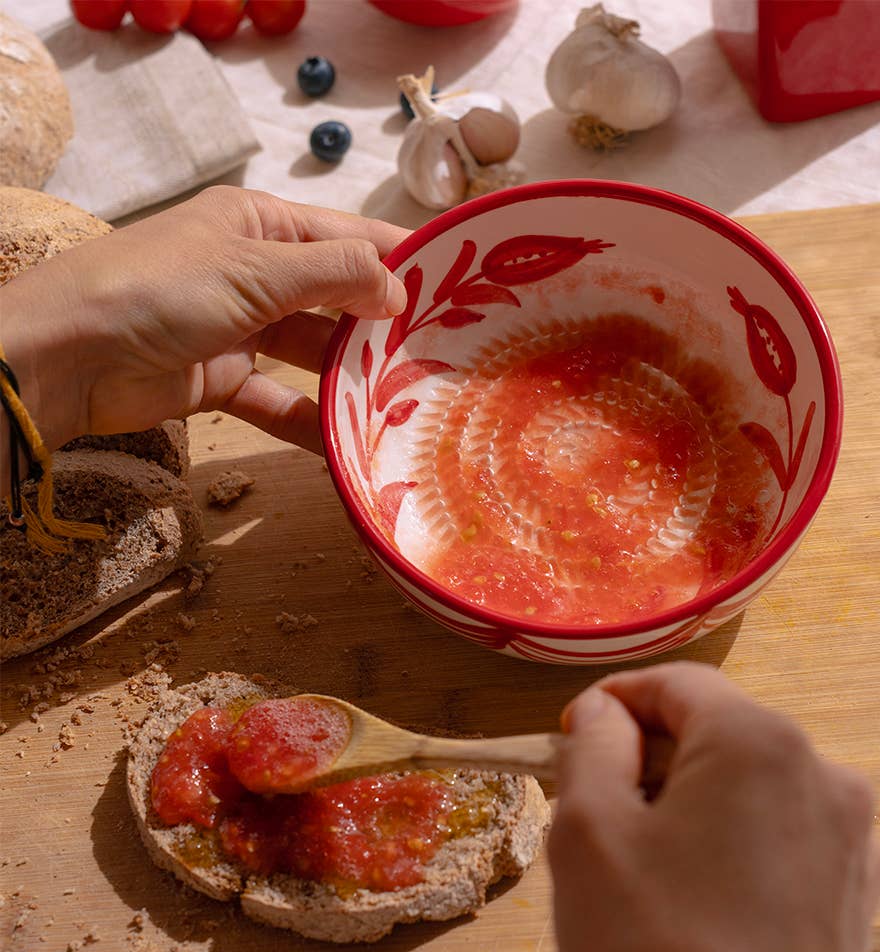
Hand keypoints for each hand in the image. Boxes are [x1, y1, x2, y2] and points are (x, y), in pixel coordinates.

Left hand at [0, 186, 408, 459]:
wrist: (67, 356)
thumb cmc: (159, 289)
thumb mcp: (254, 269)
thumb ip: (333, 275)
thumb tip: (400, 288)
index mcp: (263, 226)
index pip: (349, 238)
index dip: (400, 260)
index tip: (458, 288)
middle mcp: (257, 272)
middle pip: (337, 298)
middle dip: (384, 325)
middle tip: (443, 355)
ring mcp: (242, 329)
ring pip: (314, 354)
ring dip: (352, 376)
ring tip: (407, 401)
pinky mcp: (225, 380)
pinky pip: (282, 401)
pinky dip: (311, 421)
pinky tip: (350, 441)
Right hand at [548, 662, 879, 951]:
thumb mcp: (587, 830)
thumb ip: (590, 745)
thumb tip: (600, 710)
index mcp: (760, 743)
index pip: (679, 683)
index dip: (617, 700)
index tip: (575, 733)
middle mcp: (823, 774)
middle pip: (719, 729)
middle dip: (654, 753)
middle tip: (602, 804)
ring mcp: (850, 836)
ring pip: (751, 781)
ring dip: (694, 797)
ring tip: (648, 859)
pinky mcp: (856, 890)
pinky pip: (785, 831)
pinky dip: (737, 838)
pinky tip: (700, 893)